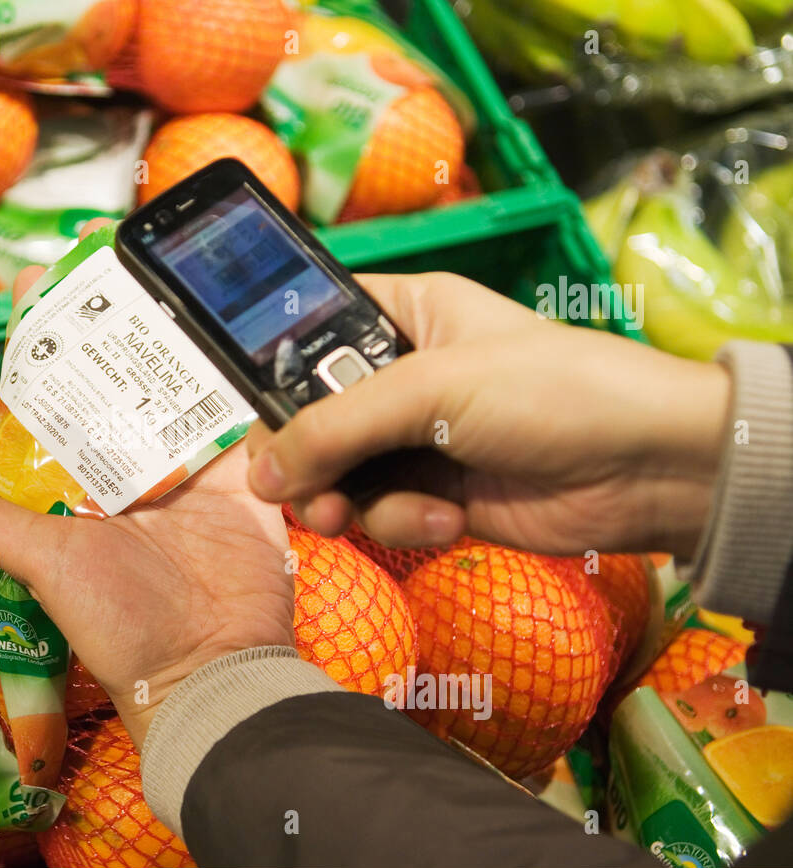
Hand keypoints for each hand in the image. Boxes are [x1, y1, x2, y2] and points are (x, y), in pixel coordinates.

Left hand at [0, 225, 293, 748]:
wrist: (210, 667)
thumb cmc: (121, 621)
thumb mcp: (44, 565)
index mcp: (79, 479)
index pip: (56, 394)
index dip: (48, 338)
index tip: (40, 279)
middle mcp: (131, 466)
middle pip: (121, 375)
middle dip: (116, 314)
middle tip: (114, 247)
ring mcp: (190, 468)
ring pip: (182, 384)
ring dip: (178, 332)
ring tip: (172, 267)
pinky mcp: (244, 477)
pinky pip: (243, 420)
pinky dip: (242, 380)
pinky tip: (237, 326)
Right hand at [246, 272, 731, 559]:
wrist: (647, 469)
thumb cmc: (549, 391)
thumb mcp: (432, 389)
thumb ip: (335, 427)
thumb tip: (259, 473)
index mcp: (401, 315)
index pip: (308, 331)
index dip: (272, 368)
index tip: (250, 408)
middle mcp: (401, 375)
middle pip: (311, 416)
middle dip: (302, 456)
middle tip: (293, 487)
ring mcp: (418, 438)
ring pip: (338, 474)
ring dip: (347, 500)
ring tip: (353, 516)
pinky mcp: (436, 495)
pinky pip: (382, 512)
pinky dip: (402, 521)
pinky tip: (446, 518)